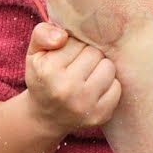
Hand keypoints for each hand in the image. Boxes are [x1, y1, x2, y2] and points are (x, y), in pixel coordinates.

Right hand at [24, 22, 120, 136]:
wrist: (46, 118)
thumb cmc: (44, 78)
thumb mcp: (35, 54)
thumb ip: (43, 34)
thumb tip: (62, 36)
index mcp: (47, 71)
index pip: (78, 41)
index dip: (74, 46)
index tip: (66, 57)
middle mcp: (65, 89)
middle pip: (95, 53)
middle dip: (88, 56)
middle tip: (78, 67)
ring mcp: (84, 104)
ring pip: (109, 67)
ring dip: (101, 68)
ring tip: (87, 76)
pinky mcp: (100, 115)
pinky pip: (117, 87)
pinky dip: (109, 85)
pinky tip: (95, 90)